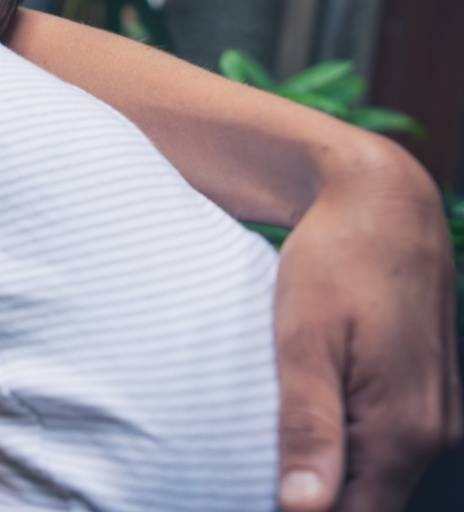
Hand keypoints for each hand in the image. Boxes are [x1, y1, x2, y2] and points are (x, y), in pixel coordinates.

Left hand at [274, 145, 461, 510]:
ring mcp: (438, 418)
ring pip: (381, 482)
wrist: (383, 204)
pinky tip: (307, 439)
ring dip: (332, 481)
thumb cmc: (335, 263)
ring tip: (275, 459)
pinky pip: (389, 451)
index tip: (248, 498)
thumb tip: (303, 509)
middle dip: (315, 503)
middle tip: (250, 480)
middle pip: (369, 506)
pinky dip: (349, 455)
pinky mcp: (429, 399)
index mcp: (401, 430)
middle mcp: (433, 434)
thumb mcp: (304, 341)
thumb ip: (308, 427)